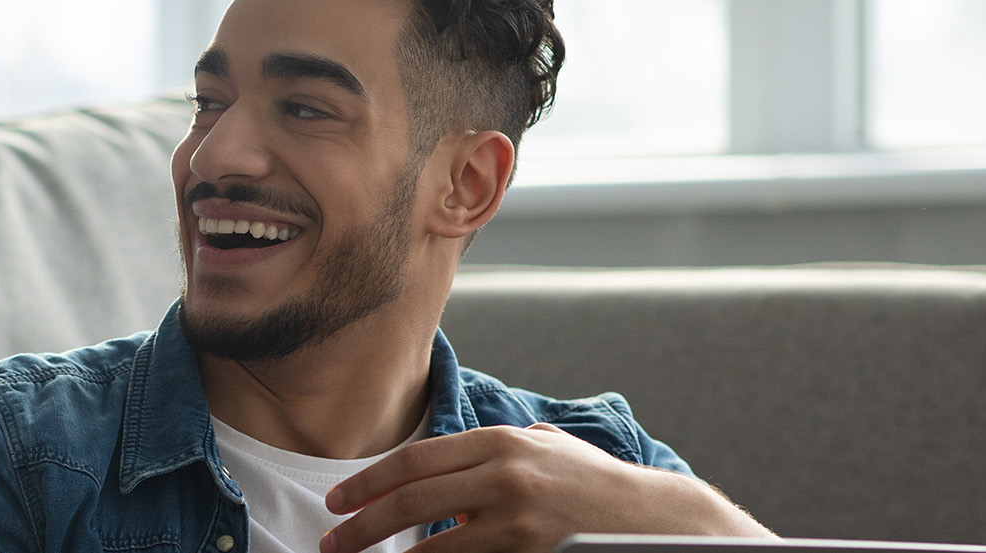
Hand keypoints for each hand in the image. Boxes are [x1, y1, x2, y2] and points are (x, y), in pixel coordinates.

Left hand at [318, 423, 771, 552]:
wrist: (653, 519)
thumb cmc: (591, 485)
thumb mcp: (541, 450)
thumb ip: (491, 453)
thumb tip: (439, 469)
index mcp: (500, 443)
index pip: (415, 460)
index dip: (368, 482)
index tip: (338, 501)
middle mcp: (505, 475)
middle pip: (410, 500)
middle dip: (362, 524)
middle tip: (332, 542)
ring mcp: (518, 519)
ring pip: (432, 544)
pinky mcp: (530, 552)